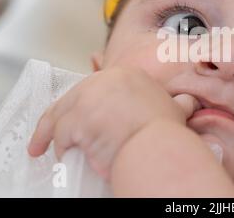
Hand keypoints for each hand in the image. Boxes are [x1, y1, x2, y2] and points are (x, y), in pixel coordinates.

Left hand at [27, 67, 198, 179]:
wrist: (158, 148)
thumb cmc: (167, 133)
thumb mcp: (175, 110)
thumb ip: (178, 102)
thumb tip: (189, 101)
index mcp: (125, 75)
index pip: (94, 87)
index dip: (82, 103)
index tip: (77, 115)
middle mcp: (105, 81)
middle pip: (72, 98)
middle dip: (57, 117)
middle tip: (47, 135)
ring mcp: (89, 98)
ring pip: (59, 114)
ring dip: (49, 133)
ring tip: (44, 148)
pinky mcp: (78, 118)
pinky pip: (60, 134)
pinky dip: (57, 147)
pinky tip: (60, 157)